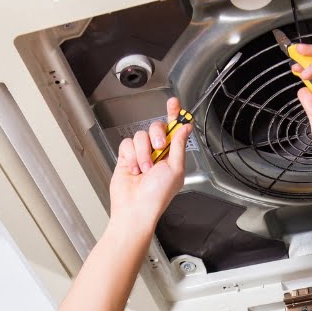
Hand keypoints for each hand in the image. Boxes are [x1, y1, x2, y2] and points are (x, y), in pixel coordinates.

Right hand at [109, 97, 190, 230]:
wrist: (135, 208)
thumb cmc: (157, 196)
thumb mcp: (176, 169)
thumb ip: (179, 145)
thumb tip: (185, 128)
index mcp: (173, 155)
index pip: (174, 129)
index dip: (174, 114)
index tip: (174, 103)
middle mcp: (157, 153)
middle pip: (156, 128)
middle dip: (156, 136)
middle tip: (158, 148)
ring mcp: (141, 155)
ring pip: (140, 136)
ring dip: (142, 153)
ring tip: (144, 169)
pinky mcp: (126, 157)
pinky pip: (127, 144)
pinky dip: (130, 156)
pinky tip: (133, 169)